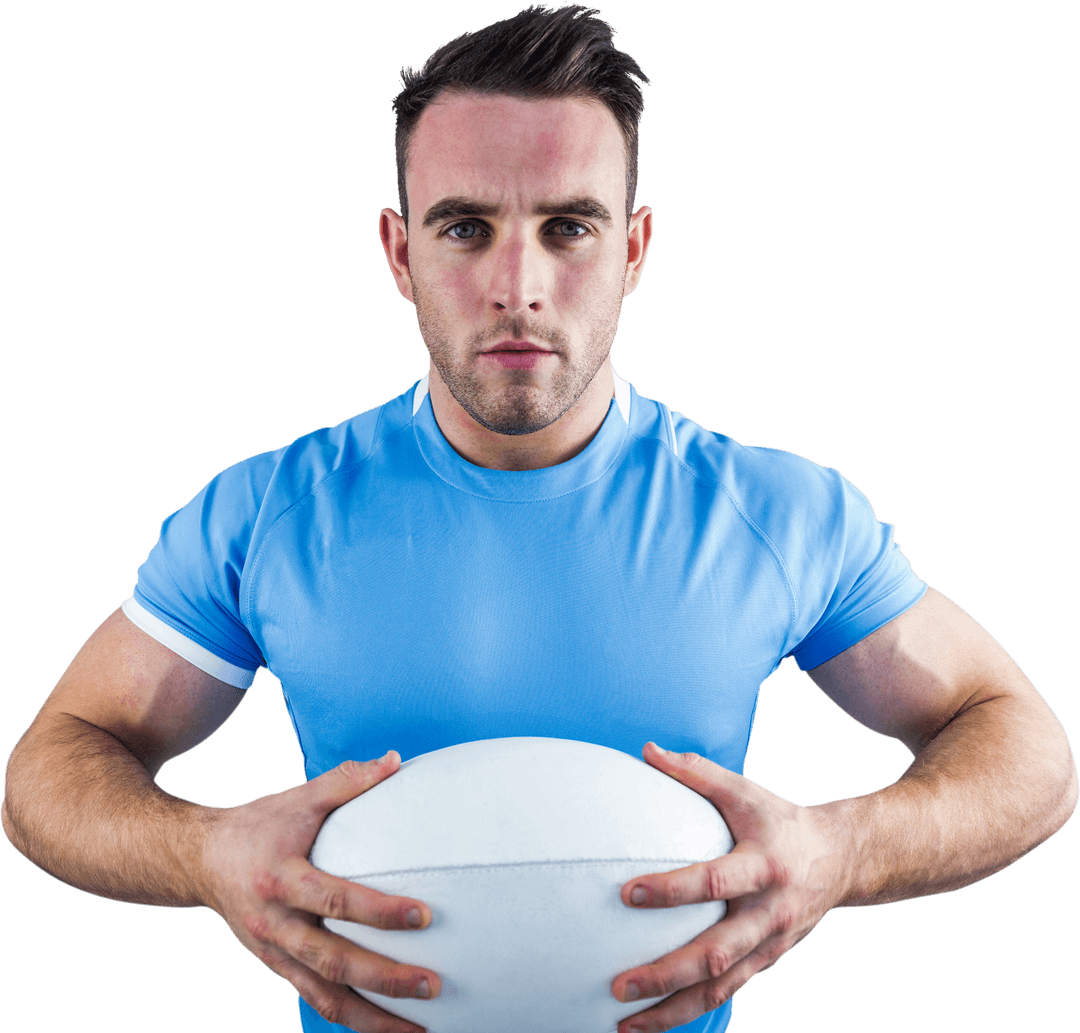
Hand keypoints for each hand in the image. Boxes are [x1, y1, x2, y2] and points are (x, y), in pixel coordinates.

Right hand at [201, 752, 440, 1032]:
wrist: (199, 860)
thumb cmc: (258, 825)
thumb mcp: (298, 797)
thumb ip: (347, 781)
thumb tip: (395, 760)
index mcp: (280, 879)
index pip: (333, 901)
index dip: (378, 912)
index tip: (424, 917)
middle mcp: (274, 924)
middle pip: (332, 961)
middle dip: (385, 977)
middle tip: (432, 985)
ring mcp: (273, 953)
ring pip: (325, 996)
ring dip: (374, 1017)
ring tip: (422, 1029)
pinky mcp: (277, 968)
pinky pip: (316, 1001)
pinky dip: (351, 1020)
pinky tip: (387, 1028)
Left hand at [611, 742, 847, 1032]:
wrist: (842, 860)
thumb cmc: (779, 820)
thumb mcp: (744, 791)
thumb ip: (695, 772)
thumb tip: (646, 750)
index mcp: (763, 866)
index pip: (714, 882)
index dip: (672, 890)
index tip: (627, 894)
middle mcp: (769, 913)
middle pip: (716, 952)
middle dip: (665, 972)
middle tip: (618, 983)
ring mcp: (770, 945)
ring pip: (720, 986)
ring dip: (672, 1009)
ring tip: (624, 1022)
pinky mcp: (765, 963)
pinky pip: (726, 994)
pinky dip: (690, 1013)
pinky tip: (652, 1024)